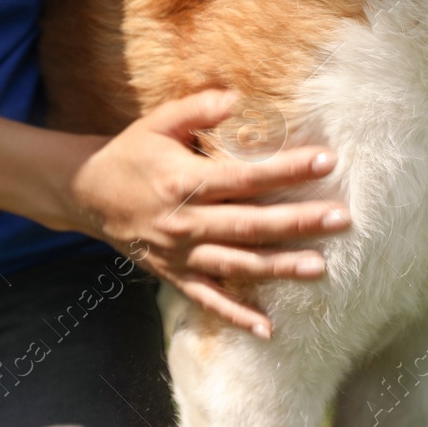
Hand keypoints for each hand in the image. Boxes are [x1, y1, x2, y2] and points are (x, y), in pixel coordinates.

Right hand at [60, 91, 350, 338]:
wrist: (87, 194)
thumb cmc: (132, 153)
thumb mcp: (158, 122)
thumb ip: (197, 109)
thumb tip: (236, 97)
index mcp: (184, 181)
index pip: (246, 177)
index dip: (287, 170)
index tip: (326, 161)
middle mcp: (184, 222)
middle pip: (249, 225)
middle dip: (298, 222)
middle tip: (340, 218)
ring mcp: (180, 254)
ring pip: (236, 265)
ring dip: (279, 268)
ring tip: (320, 267)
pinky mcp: (174, 275)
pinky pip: (208, 299)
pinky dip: (236, 317)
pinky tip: (268, 329)